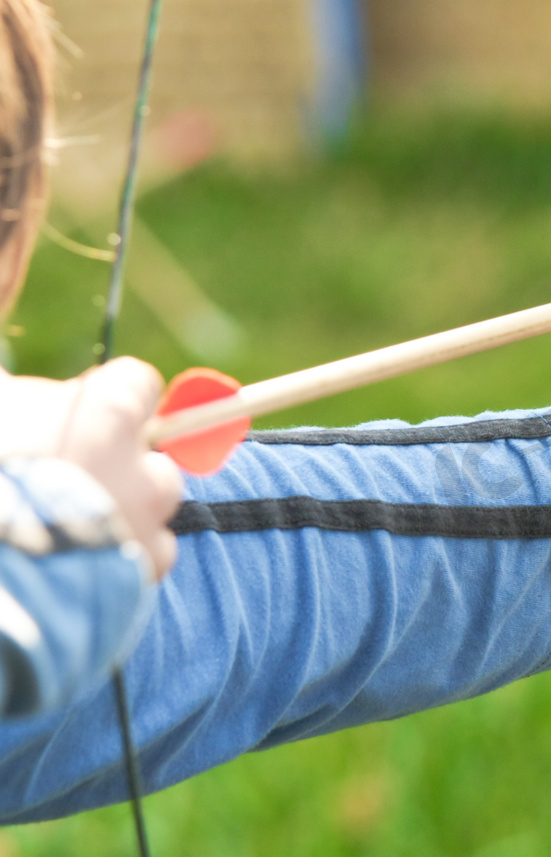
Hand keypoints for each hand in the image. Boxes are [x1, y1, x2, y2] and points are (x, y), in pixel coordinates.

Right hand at [0, 358, 183, 578]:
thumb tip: (11, 307)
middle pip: (151, 448)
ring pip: (157, 502)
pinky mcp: (145, 569)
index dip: (111, 396)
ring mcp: (149, 520)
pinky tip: (78, 560)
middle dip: (118, 459)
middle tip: (66, 475)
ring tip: (69, 521)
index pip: (139, 382)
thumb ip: (9, 357)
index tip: (86, 411)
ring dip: (125, 508)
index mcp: (107, 413)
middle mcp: (142, 464)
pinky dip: (122, 556)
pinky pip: (151, 555)